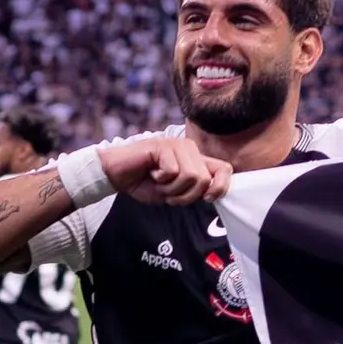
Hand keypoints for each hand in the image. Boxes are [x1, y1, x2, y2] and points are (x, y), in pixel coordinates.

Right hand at [99, 138, 232, 204]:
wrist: (117, 175)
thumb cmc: (145, 183)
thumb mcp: (175, 192)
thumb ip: (194, 190)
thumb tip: (212, 194)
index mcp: (196, 160)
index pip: (225, 169)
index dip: (221, 187)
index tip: (207, 199)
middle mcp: (190, 149)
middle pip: (205, 179)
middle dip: (186, 195)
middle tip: (169, 193)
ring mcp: (177, 144)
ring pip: (191, 176)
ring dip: (172, 189)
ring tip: (159, 182)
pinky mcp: (163, 145)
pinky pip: (173, 171)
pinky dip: (161, 180)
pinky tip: (151, 173)